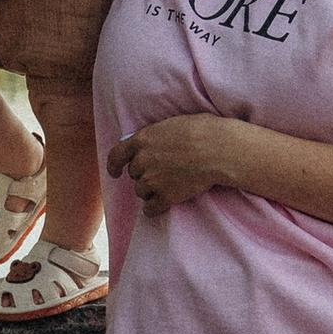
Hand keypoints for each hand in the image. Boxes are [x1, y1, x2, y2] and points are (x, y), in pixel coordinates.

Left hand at [106, 114, 255, 212]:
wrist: (219, 150)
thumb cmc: (202, 131)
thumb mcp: (171, 124)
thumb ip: (154, 136)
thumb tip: (147, 142)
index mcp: (142, 140)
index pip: (116, 155)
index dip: (114, 165)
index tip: (115, 172)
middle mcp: (142, 161)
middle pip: (134, 175)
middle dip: (144, 175)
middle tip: (162, 173)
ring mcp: (153, 180)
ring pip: (141, 191)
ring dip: (151, 190)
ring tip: (169, 185)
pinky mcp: (166, 197)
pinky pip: (151, 209)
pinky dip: (155, 208)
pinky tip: (161, 205)